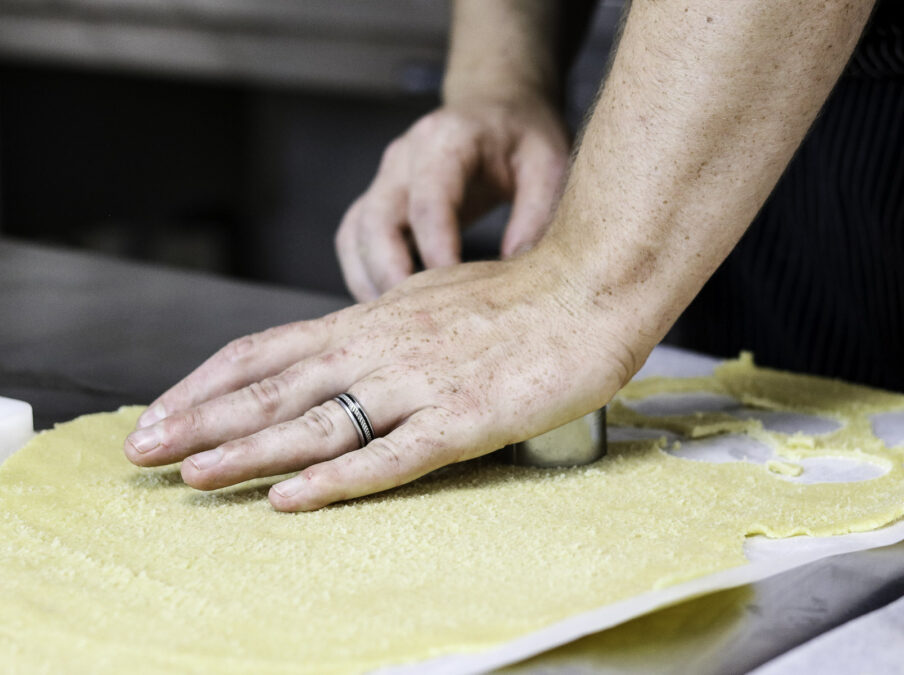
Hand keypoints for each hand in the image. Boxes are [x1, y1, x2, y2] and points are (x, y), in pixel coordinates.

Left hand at [122, 254, 634, 511]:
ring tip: (192, 475)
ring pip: (319, 420)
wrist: (592, 282)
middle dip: (202, 419)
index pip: (268, 350)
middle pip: (275, 387)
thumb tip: (343, 351)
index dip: (208, 382)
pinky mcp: (465, 419)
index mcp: (372, 321)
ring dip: (249, 450)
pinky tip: (293, 499)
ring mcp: (421, 383)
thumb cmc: (521, 295)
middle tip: (143, 450)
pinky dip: (337, 479)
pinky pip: (391, 455)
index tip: (162, 409)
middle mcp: (381, 347)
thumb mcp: (432, 300)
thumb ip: (384, 329)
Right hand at [336, 97, 568, 301]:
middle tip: (420, 318)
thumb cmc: (524, 136)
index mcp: (447, 139)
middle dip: (393, 273)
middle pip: (377, 219)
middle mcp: (404, 156)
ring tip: (401, 322)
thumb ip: (537, 211)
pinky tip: (390, 307)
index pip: (430, 199)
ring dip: (371, 279)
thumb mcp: (549, 163)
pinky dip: (363, 274)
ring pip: (356, 233)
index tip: (454, 291)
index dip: (436, 248)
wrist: (497, 108)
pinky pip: (354, 240)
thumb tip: (516, 265)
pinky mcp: (379, 199)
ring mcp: (385, 177)